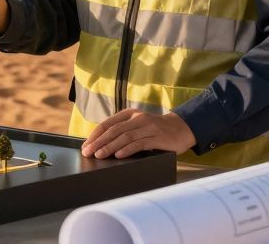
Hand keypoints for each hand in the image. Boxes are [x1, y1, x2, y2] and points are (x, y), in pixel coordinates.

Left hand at [80, 109, 195, 158]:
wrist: (182, 129)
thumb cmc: (155, 129)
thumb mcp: (137, 125)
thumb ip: (122, 130)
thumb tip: (100, 144)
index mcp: (129, 114)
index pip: (107, 124)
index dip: (95, 135)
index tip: (86, 146)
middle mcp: (138, 118)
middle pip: (114, 130)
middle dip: (98, 142)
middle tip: (88, 152)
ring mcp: (148, 127)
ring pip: (125, 137)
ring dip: (110, 147)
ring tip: (100, 155)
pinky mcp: (157, 137)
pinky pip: (140, 143)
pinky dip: (127, 149)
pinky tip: (119, 155)